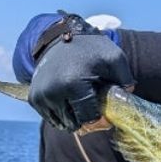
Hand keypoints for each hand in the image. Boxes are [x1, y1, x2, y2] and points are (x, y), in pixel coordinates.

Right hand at [28, 15, 133, 129]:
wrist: (60, 37)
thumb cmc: (91, 49)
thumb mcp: (114, 58)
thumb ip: (126, 80)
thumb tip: (127, 98)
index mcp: (72, 84)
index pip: (88, 118)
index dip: (99, 118)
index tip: (103, 110)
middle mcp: (52, 92)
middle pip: (74, 123)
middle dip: (85, 117)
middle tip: (91, 101)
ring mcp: (40, 96)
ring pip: (62, 123)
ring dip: (73, 116)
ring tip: (79, 97)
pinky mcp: (33, 97)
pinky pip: (51, 118)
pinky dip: (61, 112)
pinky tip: (68, 97)